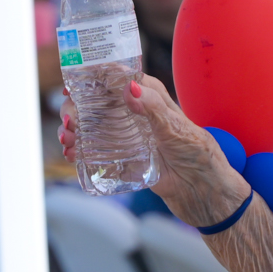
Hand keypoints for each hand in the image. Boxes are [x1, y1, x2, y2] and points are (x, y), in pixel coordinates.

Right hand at [59, 75, 249, 226]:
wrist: (206, 195)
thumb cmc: (200, 157)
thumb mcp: (178, 129)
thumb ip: (153, 108)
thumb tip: (129, 87)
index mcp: (152, 98)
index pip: (119, 77)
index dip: (95, 76)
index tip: (74, 81)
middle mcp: (138, 114)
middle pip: (100, 103)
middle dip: (78, 107)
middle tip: (69, 119)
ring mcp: (131, 137)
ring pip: (95, 127)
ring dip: (76, 129)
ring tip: (67, 139)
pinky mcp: (127, 159)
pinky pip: (99, 152)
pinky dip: (82, 151)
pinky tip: (72, 155)